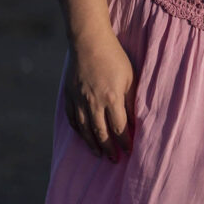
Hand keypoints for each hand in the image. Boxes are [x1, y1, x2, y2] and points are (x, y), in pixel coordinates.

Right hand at [64, 29, 135, 161]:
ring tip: (100, 155)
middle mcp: (93, 103)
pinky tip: (84, 137)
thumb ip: (131, 100)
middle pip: (101, 133)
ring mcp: (79, 101)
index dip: (124, 142)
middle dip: (109, 149)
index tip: (129, 151)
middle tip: (114, 160)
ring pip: (85, 130)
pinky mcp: (69, 97)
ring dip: (93, 144)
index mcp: (112, 98)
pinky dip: (79, 132)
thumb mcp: (130, 78)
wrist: (88, 43)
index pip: (119, 128)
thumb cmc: (115, 58)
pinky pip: (73, 120)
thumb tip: (134, 120)